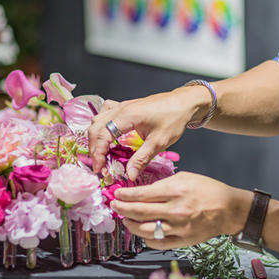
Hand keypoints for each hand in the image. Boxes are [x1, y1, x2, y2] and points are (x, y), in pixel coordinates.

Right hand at [88, 87, 209, 180]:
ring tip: (102, 154)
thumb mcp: (159, 142)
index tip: (99, 169)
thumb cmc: (174, 118)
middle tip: (100, 165)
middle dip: (94, 148)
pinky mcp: (125, 107)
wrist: (184, 102)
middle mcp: (121, 109)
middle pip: (95, 128)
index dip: (97, 154)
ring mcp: (122, 106)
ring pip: (97, 120)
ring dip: (96, 137)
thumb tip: (129, 175)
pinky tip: (108, 135)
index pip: (102, 135)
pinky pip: (105, 114)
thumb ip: (141, 159)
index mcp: (127, 116)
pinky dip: (102, 126)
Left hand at [110, 171, 251, 248]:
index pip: (141, 195)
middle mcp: (174, 210)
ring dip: (130, 224)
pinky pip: (156, 243)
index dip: (125, 195)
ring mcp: (177, 228)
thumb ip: (162, 184)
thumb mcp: (185, 177)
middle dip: (122, 208)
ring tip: (126, 219)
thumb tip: (141, 190)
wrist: (228, 209)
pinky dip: (145, 238)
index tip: (116, 194)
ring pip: (144, 230)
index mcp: (174, 191)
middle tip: (115, 205)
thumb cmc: (207, 189)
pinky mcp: (182, 241)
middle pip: (138, 212)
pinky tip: (142, 231)